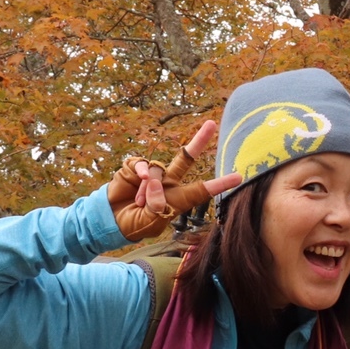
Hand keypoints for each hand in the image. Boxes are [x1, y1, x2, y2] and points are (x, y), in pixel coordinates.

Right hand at [107, 119, 243, 242]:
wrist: (110, 220)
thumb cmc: (135, 224)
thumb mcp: (150, 222)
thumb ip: (156, 205)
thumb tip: (156, 182)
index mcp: (178, 198)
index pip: (202, 189)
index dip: (220, 184)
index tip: (239, 176)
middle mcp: (168, 182)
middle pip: (186, 158)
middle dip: (199, 141)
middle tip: (211, 124)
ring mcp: (152, 174)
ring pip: (159, 169)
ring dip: (150, 187)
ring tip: (140, 202)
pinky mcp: (134, 168)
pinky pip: (142, 163)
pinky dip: (141, 171)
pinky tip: (138, 180)